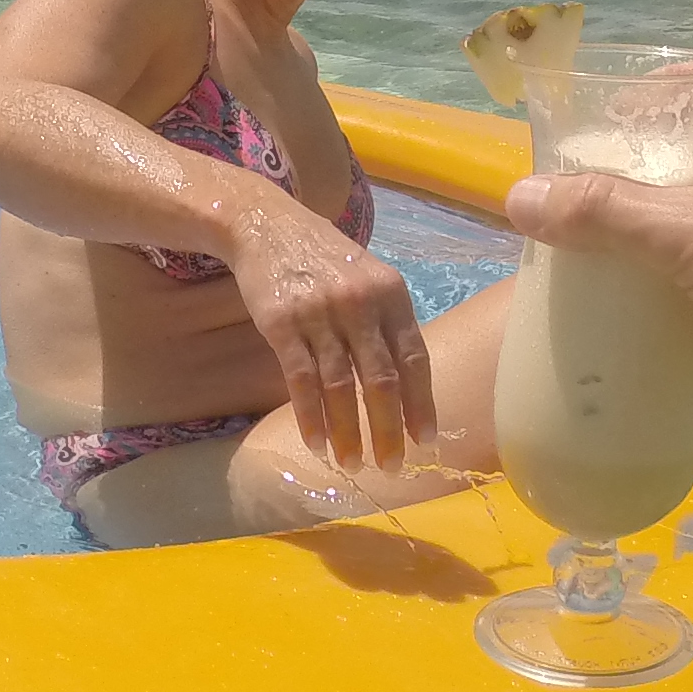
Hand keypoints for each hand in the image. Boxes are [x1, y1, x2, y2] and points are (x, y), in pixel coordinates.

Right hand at [231, 198, 439, 470]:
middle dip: (388, 429)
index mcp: (391, 294)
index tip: (425, 440)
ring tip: (353, 464)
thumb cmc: (325, 259)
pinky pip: (300, 380)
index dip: (421, 402)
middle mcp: (360, 303)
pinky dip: (310, 416)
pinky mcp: (282, 324)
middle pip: (381, 379)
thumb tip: (408, 388)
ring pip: (340, 386)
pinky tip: (316, 443)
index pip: (414, 357)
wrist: (267, 225)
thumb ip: (387, 324)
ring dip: (347, 432)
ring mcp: (319, 313)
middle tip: (392, 466)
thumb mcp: (368, 279)